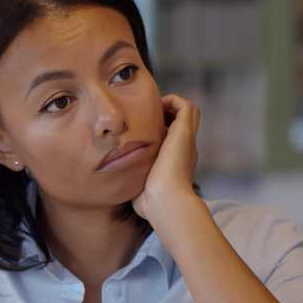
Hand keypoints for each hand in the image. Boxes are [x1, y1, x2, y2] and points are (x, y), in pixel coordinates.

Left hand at [132, 94, 200, 223]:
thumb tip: (115, 184)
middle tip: (148, 116)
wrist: (165, 202)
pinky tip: (156, 108)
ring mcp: (187, 140)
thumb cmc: (150, 203)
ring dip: (171, 104)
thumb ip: (132, 181)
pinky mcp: (185, 132)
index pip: (172, 137)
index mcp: (176, 160)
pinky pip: (186, 105)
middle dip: (166, 113)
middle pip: (184, 121)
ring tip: (153, 110)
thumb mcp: (140, 188)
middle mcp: (184, 148)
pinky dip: (172, 100)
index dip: (159, 128)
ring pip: (188, 111)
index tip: (141, 130)